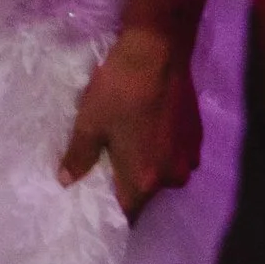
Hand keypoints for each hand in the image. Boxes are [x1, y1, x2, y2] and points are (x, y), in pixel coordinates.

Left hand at [60, 26, 201, 220]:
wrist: (158, 52)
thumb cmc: (119, 91)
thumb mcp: (90, 123)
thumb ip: (79, 157)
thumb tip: (66, 182)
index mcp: (146, 179)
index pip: (128, 211)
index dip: (111, 207)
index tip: (97, 197)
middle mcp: (174, 176)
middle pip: (147, 191)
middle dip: (129, 182)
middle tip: (108, 165)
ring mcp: (190, 156)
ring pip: (163, 171)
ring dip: (147, 163)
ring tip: (127, 143)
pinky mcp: (197, 136)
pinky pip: (175, 153)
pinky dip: (161, 147)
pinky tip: (147, 128)